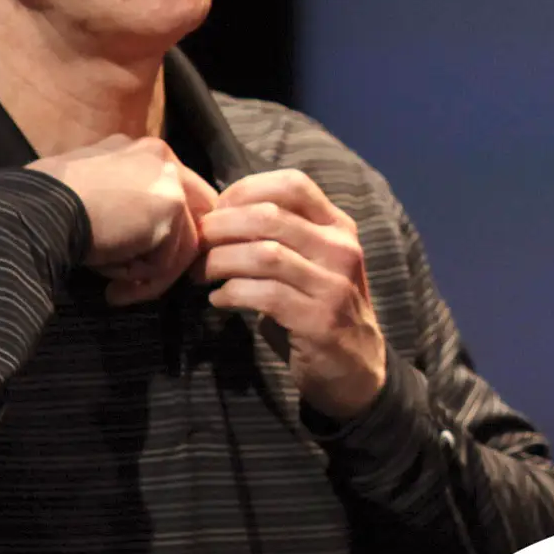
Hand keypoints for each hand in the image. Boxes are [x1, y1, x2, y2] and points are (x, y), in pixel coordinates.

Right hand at [28, 136, 214, 305]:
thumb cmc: (45, 207)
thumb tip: (143, 236)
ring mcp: (169, 181)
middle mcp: (161, 158)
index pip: (177, 195)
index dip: (166, 236)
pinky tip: (110, 280)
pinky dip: (141, 280)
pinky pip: (166, 261)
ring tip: (114, 290)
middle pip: (191, 218)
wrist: (35, 211)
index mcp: (140, 151)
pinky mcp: (169, 209)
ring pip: (180, 246)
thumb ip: (123, 202)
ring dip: (148, 276)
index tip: (140, 263)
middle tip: (142, 285)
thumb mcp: (91, 194)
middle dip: (170, 258)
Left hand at [200, 169, 386, 418]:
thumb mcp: (314, 262)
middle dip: (221, 227)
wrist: (356, 369)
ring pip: (264, 255)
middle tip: (197, 244)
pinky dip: (231, 294)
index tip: (217, 212)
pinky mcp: (320, 321)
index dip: (246, 190)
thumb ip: (282, 236)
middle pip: (270, 216)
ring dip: (220, 262)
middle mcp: (341, 249)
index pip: (293, 184)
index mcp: (338, 227)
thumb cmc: (319, 308)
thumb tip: (218, 215)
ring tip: (201, 274)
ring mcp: (334, 285)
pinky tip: (218, 301)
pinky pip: (264, 296)